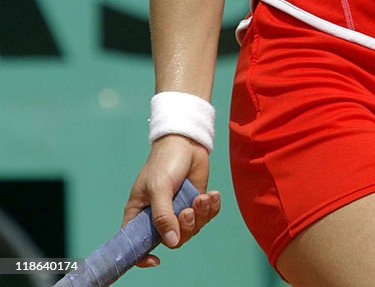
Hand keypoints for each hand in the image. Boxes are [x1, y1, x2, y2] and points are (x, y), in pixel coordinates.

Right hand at [122, 135, 220, 268]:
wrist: (186, 141)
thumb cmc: (165, 162)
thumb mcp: (159, 187)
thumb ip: (163, 215)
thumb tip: (171, 243)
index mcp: (141, 214)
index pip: (136, 243)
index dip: (143, 256)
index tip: (156, 260)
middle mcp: (159, 216)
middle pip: (173, 240)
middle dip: (185, 227)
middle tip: (188, 209)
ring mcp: (179, 210)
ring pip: (192, 229)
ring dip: (201, 215)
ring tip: (203, 197)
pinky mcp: (196, 203)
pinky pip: (206, 216)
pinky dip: (212, 208)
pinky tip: (212, 194)